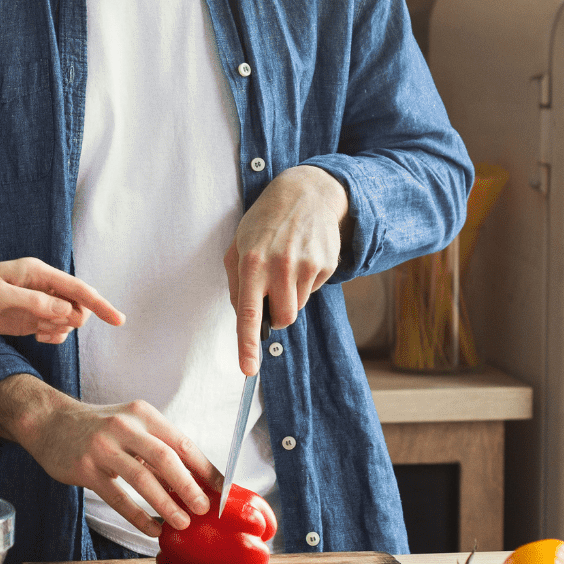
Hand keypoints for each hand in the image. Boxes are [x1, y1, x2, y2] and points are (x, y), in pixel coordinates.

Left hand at [0, 257, 123, 343]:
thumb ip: (32, 303)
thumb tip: (66, 311)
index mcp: (37, 273)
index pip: (77, 288)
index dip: (99, 304)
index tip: (118, 320)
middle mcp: (43, 286)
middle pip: (78, 306)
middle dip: (71, 320)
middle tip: (45, 327)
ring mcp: (38, 303)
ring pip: (68, 320)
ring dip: (60, 330)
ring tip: (37, 331)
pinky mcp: (31, 318)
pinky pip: (55, 329)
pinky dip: (53, 336)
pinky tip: (38, 336)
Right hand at [0, 375, 216, 535]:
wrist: (49, 422)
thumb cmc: (99, 428)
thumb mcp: (131, 426)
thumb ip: (157, 449)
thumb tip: (194, 483)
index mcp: (143, 414)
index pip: (182, 442)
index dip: (205, 468)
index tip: (222, 491)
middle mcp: (124, 425)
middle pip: (165, 458)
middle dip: (189, 486)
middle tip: (204, 509)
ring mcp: (103, 446)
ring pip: (142, 478)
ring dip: (166, 504)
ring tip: (182, 523)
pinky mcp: (85, 468)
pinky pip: (117, 497)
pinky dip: (138, 516)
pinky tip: (152, 529)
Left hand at [225, 165, 349, 374]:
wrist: (305, 193)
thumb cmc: (265, 223)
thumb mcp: (238, 245)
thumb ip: (237, 284)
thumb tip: (245, 318)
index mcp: (251, 262)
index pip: (249, 313)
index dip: (247, 345)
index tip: (248, 370)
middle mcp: (280, 265)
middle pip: (283, 319)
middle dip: (278, 315)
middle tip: (272, 290)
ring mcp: (306, 265)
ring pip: (298, 307)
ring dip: (291, 295)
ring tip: (287, 264)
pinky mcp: (326, 264)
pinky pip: (314, 290)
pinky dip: (306, 281)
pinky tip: (302, 256)